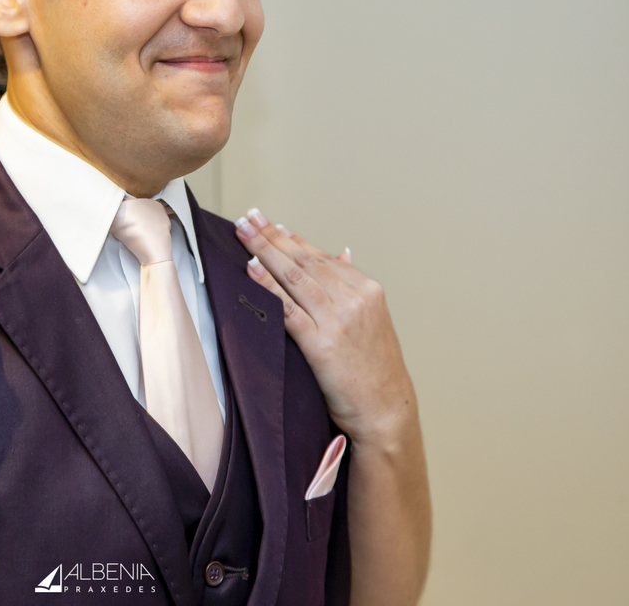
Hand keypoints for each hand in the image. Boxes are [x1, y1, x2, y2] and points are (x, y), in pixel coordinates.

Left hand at [235, 209, 416, 446]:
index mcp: (367, 290)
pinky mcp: (321, 343)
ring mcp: (338, 319)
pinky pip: (288, 307)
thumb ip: (352, 287)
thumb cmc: (375, 370)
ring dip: (264, 251)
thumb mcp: (372, 320)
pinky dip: (267, 285)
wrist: (385, 410)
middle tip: (248, 218)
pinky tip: (250, 269)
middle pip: (304, 261)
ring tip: (243, 232)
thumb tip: (341, 253)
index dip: (292, 239)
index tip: (271, 224)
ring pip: (294, 277)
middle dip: (272, 237)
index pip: (322, 257)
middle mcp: (354, 299)